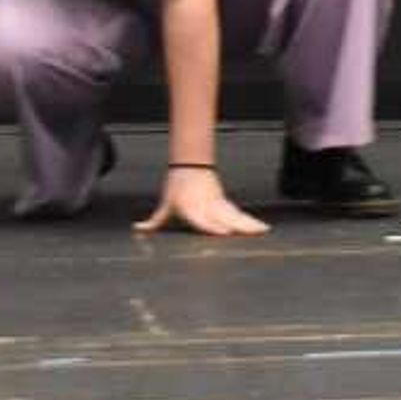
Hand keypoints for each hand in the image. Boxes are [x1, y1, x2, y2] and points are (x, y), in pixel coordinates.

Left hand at [137, 168, 270, 237]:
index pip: (204, 220)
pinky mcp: (225, 202)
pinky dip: (250, 221)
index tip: (225, 233)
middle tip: (253, 234)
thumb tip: (138, 228)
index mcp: (193, 208)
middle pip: (226, 218)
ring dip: (250, 224)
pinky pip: (239, 214)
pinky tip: (260, 228)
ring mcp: (219, 204)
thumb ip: (155, 221)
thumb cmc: (178, 185)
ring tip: (262, 232)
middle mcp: (208, 207)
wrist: (191, 165)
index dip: (214, 227)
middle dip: (239, 227)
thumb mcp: (166, 204)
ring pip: (236, 215)